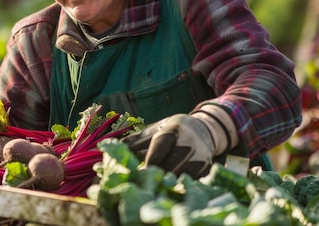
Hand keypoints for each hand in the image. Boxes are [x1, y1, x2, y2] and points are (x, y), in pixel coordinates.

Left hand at [121, 106, 238, 177]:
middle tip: (146, 183)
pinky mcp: (206, 167)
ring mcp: (200, 155)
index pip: (160, 148)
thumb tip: (111, 146)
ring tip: (156, 187)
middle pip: (170, 164)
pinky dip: (180, 185)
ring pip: (181, 174)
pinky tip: (170, 188)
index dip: (149, 162)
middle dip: (157, 174)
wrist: (203, 129)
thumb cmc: (173, 130)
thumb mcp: (155, 130)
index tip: (139, 173)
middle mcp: (189, 141)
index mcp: (173, 130)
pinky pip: (191, 180)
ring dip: (167, 182)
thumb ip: (136, 140)